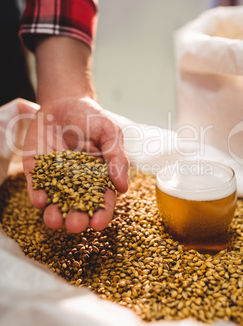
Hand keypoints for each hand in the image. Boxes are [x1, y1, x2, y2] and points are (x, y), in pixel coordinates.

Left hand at [23, 96, 127, 232]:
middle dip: (76, 219)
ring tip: (54, 220)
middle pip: (78, 207)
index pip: (103, 201)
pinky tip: (40, 199)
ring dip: (54, 215)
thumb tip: (123, 188)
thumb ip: (117, 158)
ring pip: (55, 203)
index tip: (98, 224)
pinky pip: (36, 187)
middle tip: (75, 225)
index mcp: (100, 177)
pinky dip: (37, 195)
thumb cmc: (91, 117)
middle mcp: (78, 183)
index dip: (102, 214)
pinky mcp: (38, 171)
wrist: (63, 101)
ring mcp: (56, 178)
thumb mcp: (110, 132)